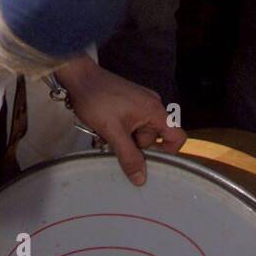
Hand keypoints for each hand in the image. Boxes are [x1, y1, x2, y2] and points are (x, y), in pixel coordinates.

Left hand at [59, 59, 185, 184]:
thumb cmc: (96, 99)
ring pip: (140, 132)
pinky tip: (105, 129)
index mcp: (154, 110)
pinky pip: (131, 124)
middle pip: (154, 138)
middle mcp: (151, 105)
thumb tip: (141, 179)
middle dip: (135, 146)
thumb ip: (129, 156)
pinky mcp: (129, 102)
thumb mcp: (113, 131)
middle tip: (116, 143)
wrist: (78, 77)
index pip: (177, 136)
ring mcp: (140, 102)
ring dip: (125, 138)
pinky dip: (121, 130)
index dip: (169, 152)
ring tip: (106, 134)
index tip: (150, 161)